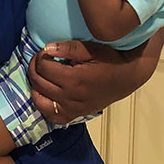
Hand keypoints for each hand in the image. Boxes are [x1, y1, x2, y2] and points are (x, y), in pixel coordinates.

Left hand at [28, 28, 163, 123]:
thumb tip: (47, 48)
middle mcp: (71, 97)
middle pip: (38, 82)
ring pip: (39, 100)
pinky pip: (52, 116)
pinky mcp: (75, 115)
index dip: (40, 56)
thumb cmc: (110, 60)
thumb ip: (68, 48)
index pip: (43, 67)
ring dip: (35, 85)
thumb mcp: (91, 49)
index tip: (45, 51)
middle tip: (41, 59)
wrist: (128, 77)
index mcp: (74, 80)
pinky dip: (44, 105)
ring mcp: (72, 109)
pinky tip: (46, 93)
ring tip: (41, 74)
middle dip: (34, 67)